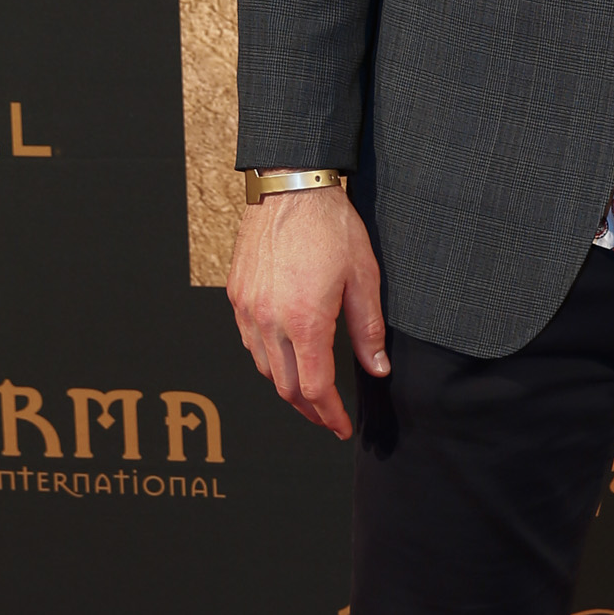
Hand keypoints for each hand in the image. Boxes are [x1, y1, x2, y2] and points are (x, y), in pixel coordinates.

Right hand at [226, 184, 386, 440]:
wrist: (289, 187)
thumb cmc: (329, 226)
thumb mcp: (363, 277)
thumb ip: (368, 329)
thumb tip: (377, 367)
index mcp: (305, 320)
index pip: (315, 388)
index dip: (329, 415)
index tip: (340, 426)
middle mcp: (269, 320)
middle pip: (285, 387)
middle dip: (309, 410)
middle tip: (328, 417)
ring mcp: (248, 309)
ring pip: (263, 368)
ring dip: (287, 387)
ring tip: (310, 393)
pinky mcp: (237, 296)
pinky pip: (250, 343)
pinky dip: (268, 360)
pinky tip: (284, 358)